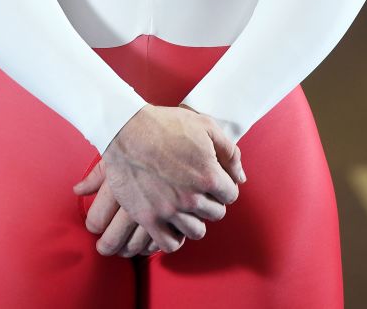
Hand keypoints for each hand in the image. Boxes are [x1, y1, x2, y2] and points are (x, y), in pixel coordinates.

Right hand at [73, 102, 245, 255]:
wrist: (126, 129)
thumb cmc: (166, 124)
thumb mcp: (204, 125)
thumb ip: (229, 151)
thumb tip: (240, 177)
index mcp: (209, 175)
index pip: (230, 195)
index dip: (223, 185)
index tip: (212, 179)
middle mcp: (191, 197)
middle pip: (215, 213)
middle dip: (210, 201)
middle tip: (197, 189)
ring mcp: (169, 210)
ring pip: (197, 231)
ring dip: (194, 219)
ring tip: (185, 205)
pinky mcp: (149, 218)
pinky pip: (171, 243)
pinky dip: (174, 236)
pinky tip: (172, 222)